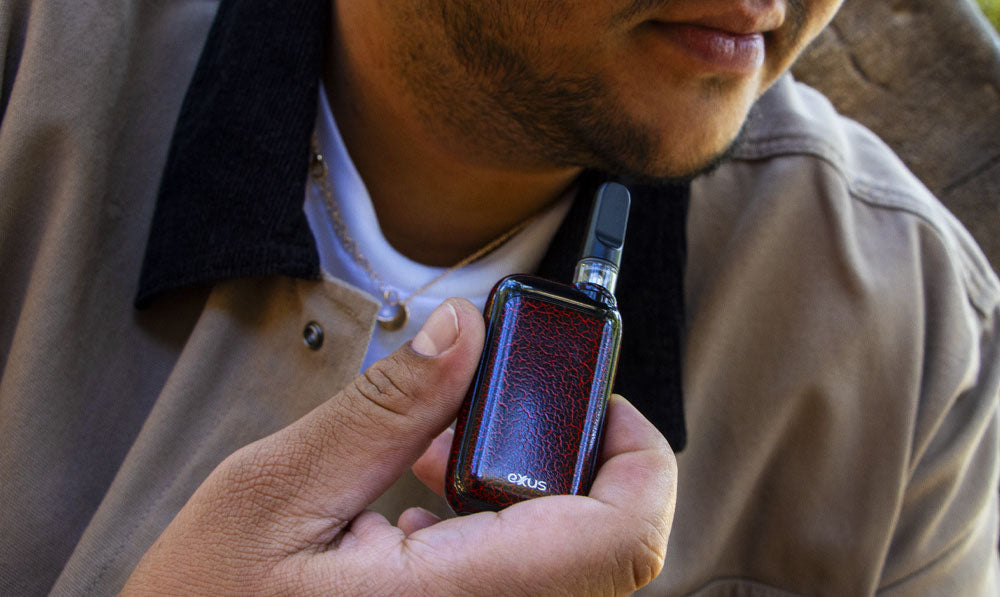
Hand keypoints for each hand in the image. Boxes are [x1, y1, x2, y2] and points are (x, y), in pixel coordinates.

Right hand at [123, 299, 676, 595]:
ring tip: (439, 452)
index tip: (601, 399)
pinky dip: (493, 522)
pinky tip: (423, 497)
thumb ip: (383, 408)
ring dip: (522, 487)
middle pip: (606, 544)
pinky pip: (520, 580)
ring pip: (567, 559)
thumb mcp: (275, 490)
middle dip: (565, 456)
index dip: (638, 456)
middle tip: (504, 410)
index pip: (619, 538)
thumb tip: (461, 334)